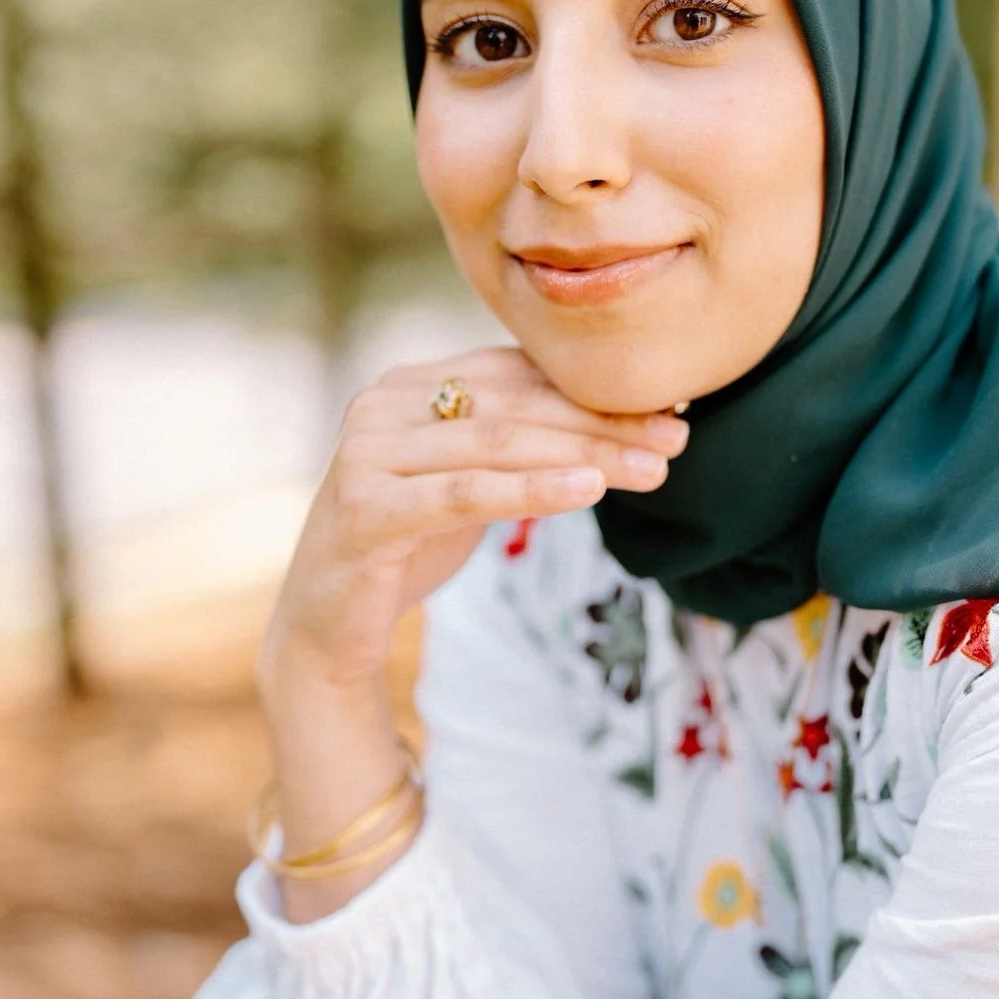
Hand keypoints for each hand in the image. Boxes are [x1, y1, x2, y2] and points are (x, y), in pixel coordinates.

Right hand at [260, 345, 686, 696]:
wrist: (325, 625)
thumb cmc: (409, 546)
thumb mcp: (469, 481)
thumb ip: (517, 441)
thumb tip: (624, 418)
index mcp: (411, 384)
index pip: (517, 373)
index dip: (594, 388)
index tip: (669, 409)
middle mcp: (382, 403)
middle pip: (514, 404)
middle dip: (602, 421)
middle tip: (673, 440)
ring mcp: (366, 453)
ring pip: (498, 444)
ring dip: (584, 453)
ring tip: (651, 469)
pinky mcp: (365, 508)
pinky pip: (465, 492)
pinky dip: (533, 490)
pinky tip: (588, 490)